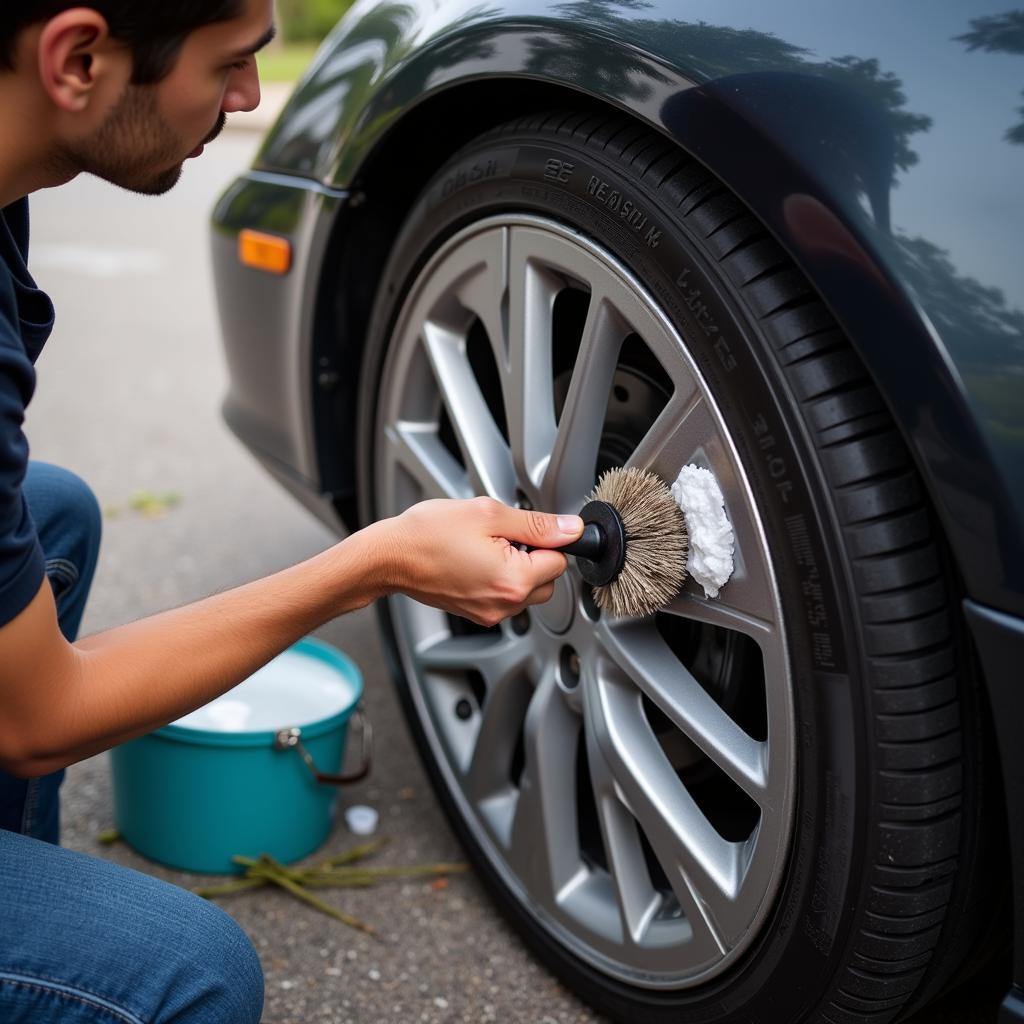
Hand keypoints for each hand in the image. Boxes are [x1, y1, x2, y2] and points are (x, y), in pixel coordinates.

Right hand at [379, 496, 583, 626]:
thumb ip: (537, 524)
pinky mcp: (476, 614)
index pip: (560, 562)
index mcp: (513, 580)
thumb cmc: (429, 534)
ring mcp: (489, 613)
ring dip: (518, 570)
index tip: (524, 530)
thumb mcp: (489, 515)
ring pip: (527, 592)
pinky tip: (476, 561)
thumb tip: (571, 530)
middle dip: (535, 558)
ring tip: (487, 548)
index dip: (546, 540)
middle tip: (504, 537)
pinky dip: (499, 580)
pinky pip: (504, 598)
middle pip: (548, 581)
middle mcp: (504, 604)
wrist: (390, 556)